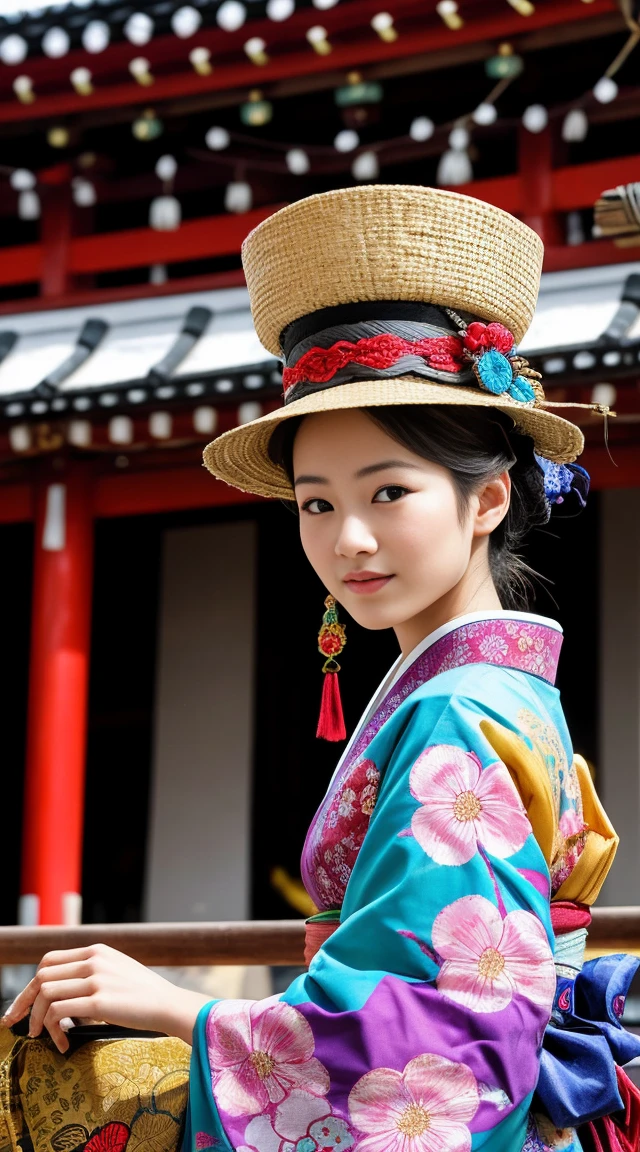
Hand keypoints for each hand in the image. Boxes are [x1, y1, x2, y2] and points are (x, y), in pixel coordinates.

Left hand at [0, 944, 210, 1051]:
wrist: (169, 1005)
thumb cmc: (145, 994)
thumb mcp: (117, 971)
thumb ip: (92, 972)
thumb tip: (61, 992)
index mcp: (96, 951)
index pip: (49, 960)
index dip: (31, 983)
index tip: (23, 1005)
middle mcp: (94, 960)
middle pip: (42, 975)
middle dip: (24, 1002)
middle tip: (17, 1023)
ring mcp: (96, 979)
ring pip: (47, 993)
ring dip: (37, 1019)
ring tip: (40, 1036)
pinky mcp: (99, 1000)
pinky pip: (60, 1013)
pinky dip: (53, 1030)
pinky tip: (62, 1042)